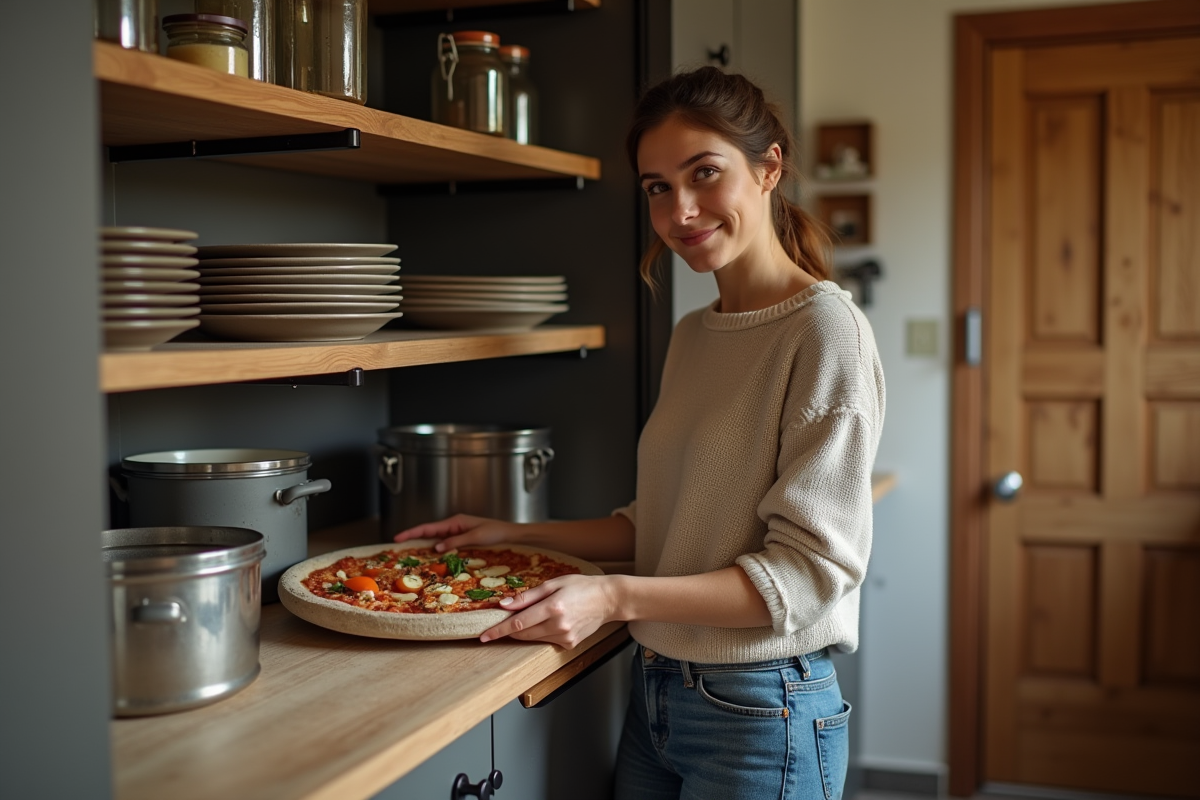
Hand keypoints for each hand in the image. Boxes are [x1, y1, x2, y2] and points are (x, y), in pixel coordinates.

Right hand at [393, 513, 519, 551]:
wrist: (508, 533)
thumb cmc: (494, 532)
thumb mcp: (475, 536)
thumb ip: (455, 541)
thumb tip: (436, 547)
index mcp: (455, 521)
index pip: (429, 527)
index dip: (412, 532)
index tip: (398, 537)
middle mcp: (453, 525)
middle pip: (429, 531)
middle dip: (413, 536)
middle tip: (397, 543)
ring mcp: (456, 531)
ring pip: (435, 537)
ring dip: (422, 542)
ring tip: (407, 549)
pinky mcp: (461, 537)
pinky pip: (444, 542)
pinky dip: (434, 547)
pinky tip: (429, 554)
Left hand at [480, 574, 619, 648]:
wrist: (608, 600)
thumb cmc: (582, 587)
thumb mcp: (553, 584)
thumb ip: (527, 596)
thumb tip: (504, 605)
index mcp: (553, 607)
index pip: (518, 623)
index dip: (499, 630)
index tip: (484, 636)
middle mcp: (559, 625)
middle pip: (523, 633)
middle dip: (509, 629)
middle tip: (502, 622)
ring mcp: (565, 637)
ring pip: (534, 638)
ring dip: (527, 630)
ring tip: (538, 614)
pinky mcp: (570, 644)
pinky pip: (547, 640)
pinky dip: (542, 632)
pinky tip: (554, 621)